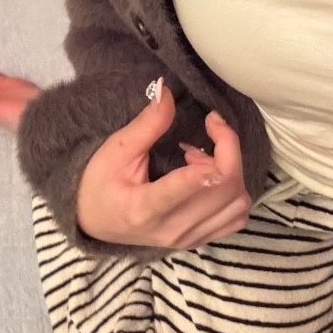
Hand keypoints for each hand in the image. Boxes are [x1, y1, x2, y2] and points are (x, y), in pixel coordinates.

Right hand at [76, 80, 252, 249]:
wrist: (94, 223)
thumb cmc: (100, 184)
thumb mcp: (117, 150)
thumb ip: (147, 124)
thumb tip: (166, 92)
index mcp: (144, 209)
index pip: (189, 186)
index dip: (214, 155)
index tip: (212, 122)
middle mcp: (171, 229)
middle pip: (225, 189)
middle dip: (228, 149)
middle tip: (211, 127)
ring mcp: (188, 238)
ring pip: (237, 203)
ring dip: (231, 170)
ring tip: (202, 156)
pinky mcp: (198, 239)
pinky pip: (237, 217)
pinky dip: (235, 191)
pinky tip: (211, 177)